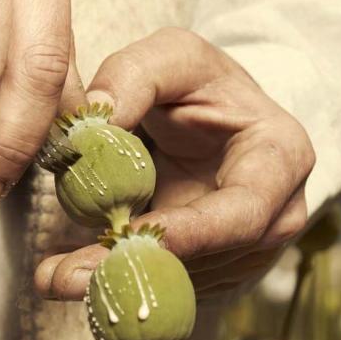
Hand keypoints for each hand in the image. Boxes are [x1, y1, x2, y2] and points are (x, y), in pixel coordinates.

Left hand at [34, 28, 314, 299]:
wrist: (218, 116)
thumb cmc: (204, 84)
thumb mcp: (174, 57)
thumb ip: (135, 74)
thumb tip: (96, 119)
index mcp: (281, 158)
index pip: (242, 211)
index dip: (187, 233)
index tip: (123, 240)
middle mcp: (278, 213)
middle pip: (213, 258)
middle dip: (139, 268)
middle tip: (67, 278)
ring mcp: (255, 247)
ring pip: (191, 278)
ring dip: (124, 280)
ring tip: (59, 276)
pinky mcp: (225, 265)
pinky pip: (181, 283)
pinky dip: (131, 282)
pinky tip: (83, 274)